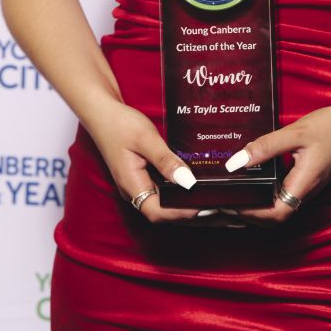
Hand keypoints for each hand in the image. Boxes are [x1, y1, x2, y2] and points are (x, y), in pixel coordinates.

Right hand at [88, 100, 239, 227]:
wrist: (102, 113)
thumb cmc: (120, 124)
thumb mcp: (145, 138)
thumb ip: (165, 160)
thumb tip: (188, 182)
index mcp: (132, 186)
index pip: (158, 212)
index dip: (183, 214)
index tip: (209, 208)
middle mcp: (136, 192)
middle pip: (168, 215)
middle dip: (197, 218)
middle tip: (228, 214)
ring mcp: (141, 187)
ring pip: (169, 208)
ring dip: (195, 211)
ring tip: (224, 209)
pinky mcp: (147, 180)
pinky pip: (168, 195)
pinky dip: (186, 198)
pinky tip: (204, 193)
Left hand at [223, 102, 330, 227]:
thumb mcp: (296, 133)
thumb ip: (266, 147)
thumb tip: (236, 162)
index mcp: (304, 184)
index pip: (275, 214)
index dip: (251, 215)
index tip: (229, 206)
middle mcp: (306, 191)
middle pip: (273, 217)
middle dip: (247, 216)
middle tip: (221, 206)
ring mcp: (306, 187)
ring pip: (277, 208)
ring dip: (254, 208)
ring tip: (230, 198)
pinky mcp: (306, 180)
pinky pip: (282, 195)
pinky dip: (264, 196)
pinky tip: (251, 183)